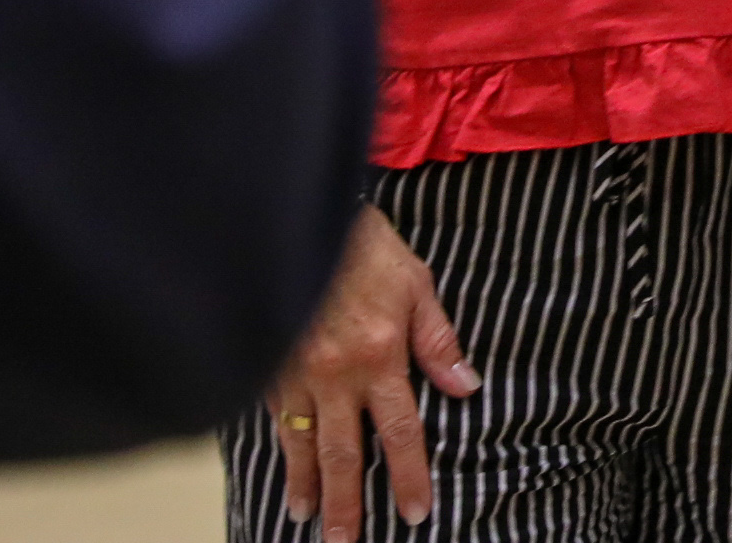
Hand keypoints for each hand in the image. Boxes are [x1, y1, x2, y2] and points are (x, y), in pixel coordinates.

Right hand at [263, 205, 475, 538]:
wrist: (293, 217)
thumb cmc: (362, 244)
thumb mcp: (416, 282)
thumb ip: (438, 340)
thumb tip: (466, 388)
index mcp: (380, 356)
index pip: (400, 431)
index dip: (410, 475)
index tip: (417, 513)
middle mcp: (336, 375)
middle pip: (343, 455)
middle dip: (349, 505)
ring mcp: (294, 374)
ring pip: (301, 445)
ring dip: (306, 486)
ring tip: (308, 518)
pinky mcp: (265, 365)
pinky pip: (273, 419)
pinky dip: (278, 448)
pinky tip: (283, 466)